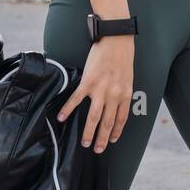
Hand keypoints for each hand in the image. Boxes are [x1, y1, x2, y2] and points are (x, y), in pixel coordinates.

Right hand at [56, 34, 133, 152]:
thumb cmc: (123, 56)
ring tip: (85, 142)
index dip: (116, 131)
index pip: (121, 119)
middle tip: (97, 149)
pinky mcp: (88, 82)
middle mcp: (114, 95)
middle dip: (102, 138)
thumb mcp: (128, 77)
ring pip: (93, 117)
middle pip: (107, 122)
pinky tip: (61, 117)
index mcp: (126, 94)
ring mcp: (100, 90)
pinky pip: (76, 99)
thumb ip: (123, 91)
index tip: (112, 140)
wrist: (116, 39)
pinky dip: (68, 109)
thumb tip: (117, 102)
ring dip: (89, 132)